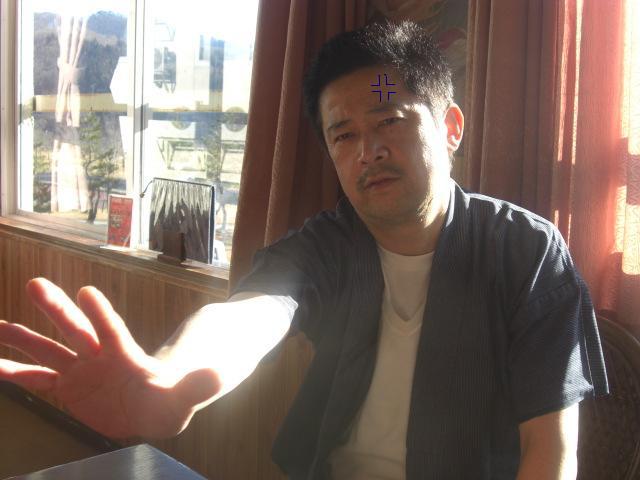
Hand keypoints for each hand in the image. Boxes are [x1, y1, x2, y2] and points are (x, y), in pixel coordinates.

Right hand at [0, 278, 220, 438]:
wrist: (153, 406)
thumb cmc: (170, 398)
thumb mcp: (187, 396)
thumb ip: (199, 386)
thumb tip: (221, 376)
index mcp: (126, 356)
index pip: (113, 332)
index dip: (101, 315)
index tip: (87, 293)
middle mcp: (100, 357)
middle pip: (76, 330)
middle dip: (57, 309)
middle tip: (36, 283)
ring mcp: (82, 370)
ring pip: (49, 350)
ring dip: (24, 338)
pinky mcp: (69, 387)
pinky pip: (37, 380)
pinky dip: (15, 374)